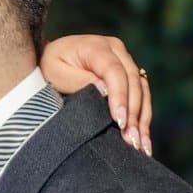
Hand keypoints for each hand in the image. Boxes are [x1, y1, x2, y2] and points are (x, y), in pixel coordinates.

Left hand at [40, 35, 152, 155]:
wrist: (50, 57)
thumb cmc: (49, 66)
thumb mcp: (55, 72)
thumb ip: (78, 80)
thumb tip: (104, 91)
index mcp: (97, 47)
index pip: (115, 72)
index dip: (120, 97)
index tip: (120, 121)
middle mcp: (116, 50)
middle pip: (133, 82)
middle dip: (134, 113)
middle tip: (131, 140)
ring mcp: (124, 60)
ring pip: (142, 90)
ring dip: (142, 119)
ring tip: (140, 145)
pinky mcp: (128, 73)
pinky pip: (142, 94)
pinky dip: (143, 116)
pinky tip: (143, 136)